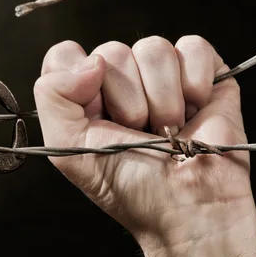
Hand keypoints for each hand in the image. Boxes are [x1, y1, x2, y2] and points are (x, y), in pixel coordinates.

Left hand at [33, 36, 253, 253]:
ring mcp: (163, 75)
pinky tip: (195, 110)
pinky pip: (193, 47)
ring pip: (153, 48)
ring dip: (162, 99)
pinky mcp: (203, 73)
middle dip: (127, 101)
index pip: (66, 55)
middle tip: (138, 134)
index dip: (77, 80)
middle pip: (112, 51)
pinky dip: (194, 83)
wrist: (187, 209)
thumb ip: (53, 96)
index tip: (94, 114)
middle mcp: (122, 80)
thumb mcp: (68, 150)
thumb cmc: (129, 187)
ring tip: (169, 130)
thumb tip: (93, 59)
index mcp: (84, 95)